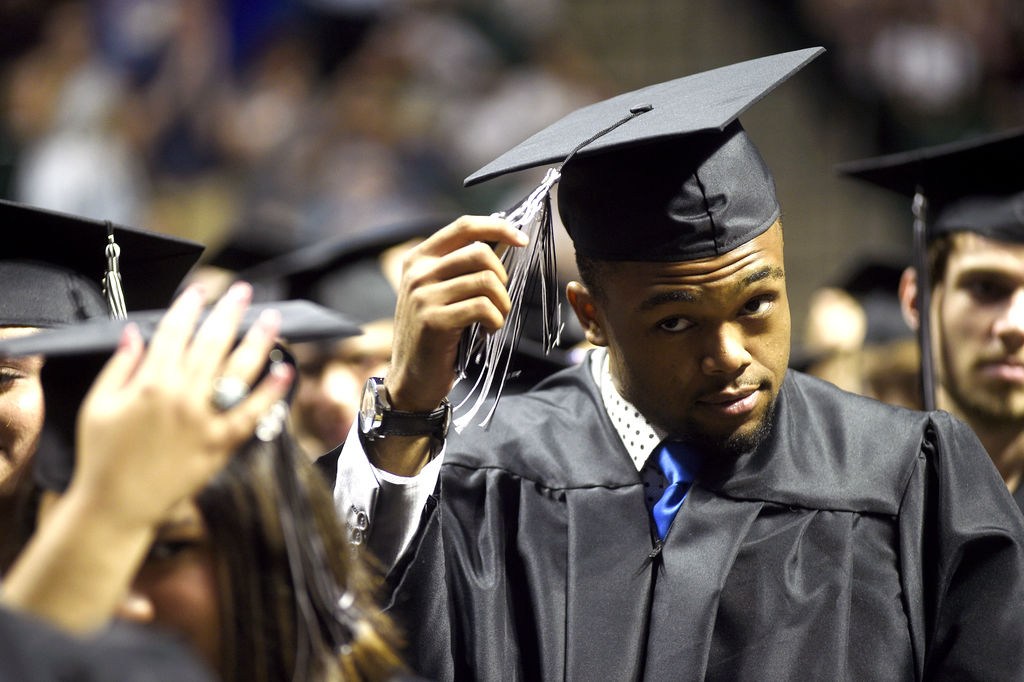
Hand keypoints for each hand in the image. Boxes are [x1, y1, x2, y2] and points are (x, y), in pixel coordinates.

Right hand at [69, 281, 293, 529]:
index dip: (190, 307)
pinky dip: (270, 392)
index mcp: (149, 383)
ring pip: (236, 370)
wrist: (116, 506)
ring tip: (272, 319)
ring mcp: (204, 419)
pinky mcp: (220, 443)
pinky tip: (285, 371)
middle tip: (244, 291)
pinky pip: (251, 413)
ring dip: (257, 340)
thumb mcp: (98, 404)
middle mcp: (180, 395)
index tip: (202, 288)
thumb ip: (119, 365)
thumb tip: (133, 332)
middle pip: (211, 343)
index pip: (174, 332)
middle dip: (229, 312)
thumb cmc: (102, 456)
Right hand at [386, 215, 527, 412]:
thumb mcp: (439, 293)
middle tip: (499, 301)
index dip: (497, 227)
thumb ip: (461, 269)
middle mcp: (418, 273)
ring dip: (502, 304)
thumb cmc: (434, 335)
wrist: (411, 379)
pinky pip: (483, 308)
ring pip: (486, 281)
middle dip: (502, 278)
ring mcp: (423, 297)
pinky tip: (487, 331)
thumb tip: (504, 242)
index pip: (463, 227)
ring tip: (493, 320)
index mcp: (419, 258)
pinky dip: (495, 321)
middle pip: (480, 253)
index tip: (521, 239)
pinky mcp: (434, 321)